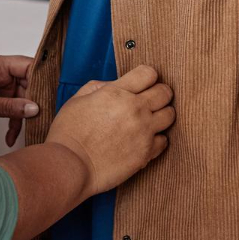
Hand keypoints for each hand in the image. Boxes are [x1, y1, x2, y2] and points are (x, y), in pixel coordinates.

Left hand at [0, 55, 39, 140]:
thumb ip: (9, 106)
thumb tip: (34, 108)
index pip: (27, 66)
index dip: (41, 77)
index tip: (50, 93)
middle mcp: (1, 73)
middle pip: (29, 84)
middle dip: (34, 102)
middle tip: (41, 117)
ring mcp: (0, 86)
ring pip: (23, 99)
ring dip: (24, 117)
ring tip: (28, 131)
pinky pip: (13, 109)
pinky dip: (14, 123)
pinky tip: (10, 138)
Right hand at [45, 65, 174, 197]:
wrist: (70, 166)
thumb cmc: (68, 133)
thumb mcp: (78, 99)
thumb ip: (100, 87)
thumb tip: (115, 85)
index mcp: (117, 93)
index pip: (149, 73)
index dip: (147, 77)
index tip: (142, 84)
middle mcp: (135, 109)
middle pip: (165, 92)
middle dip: (159, 93)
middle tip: (150, 101)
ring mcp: (143, 131)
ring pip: (170, 115)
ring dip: (161, 115)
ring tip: (149, 121)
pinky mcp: (146, 153)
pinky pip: (164, 141)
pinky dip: (157, 139)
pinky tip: (144, 140)